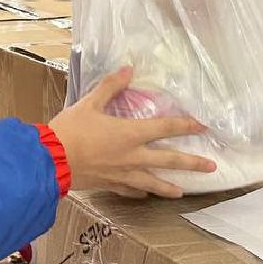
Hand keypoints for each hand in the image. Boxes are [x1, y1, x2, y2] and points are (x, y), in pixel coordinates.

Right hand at [49, 68, 216, 198]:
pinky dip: (139, 192)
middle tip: (211, 167)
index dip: (187, 126)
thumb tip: (128, 69)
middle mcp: (133, 156)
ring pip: (153, 183)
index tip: (203, 126)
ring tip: (182, 192)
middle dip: (192, 163)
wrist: (51, 161)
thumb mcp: (89, 103)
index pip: (166, 128)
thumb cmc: (70, 130)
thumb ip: (111, 87)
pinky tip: (144, 194)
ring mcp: (123, 174)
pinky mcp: (110, 185)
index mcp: (130, 133)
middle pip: (169, 161)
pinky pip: (130, 190)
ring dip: (170, 187)